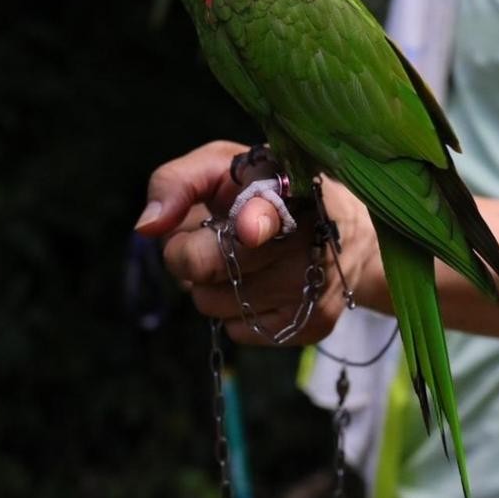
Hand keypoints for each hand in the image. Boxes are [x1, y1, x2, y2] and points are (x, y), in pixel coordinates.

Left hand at [135, 140, 379, 344]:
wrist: (351, 234)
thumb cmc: (264, 193)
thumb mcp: (222, 167)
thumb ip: (177, 182)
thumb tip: (146, 227)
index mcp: (286, 185)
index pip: (268, 208)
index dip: (255, 220)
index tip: (250, 229)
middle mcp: (308, 235)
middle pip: (210, 265)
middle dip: (191, 254)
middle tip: (211, 237)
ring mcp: (313, 284)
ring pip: (213, 303)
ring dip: (212, 285)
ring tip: (241, 260)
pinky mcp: (314, 322)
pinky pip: (238, 330)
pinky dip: (235, 312)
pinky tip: (261, 284)